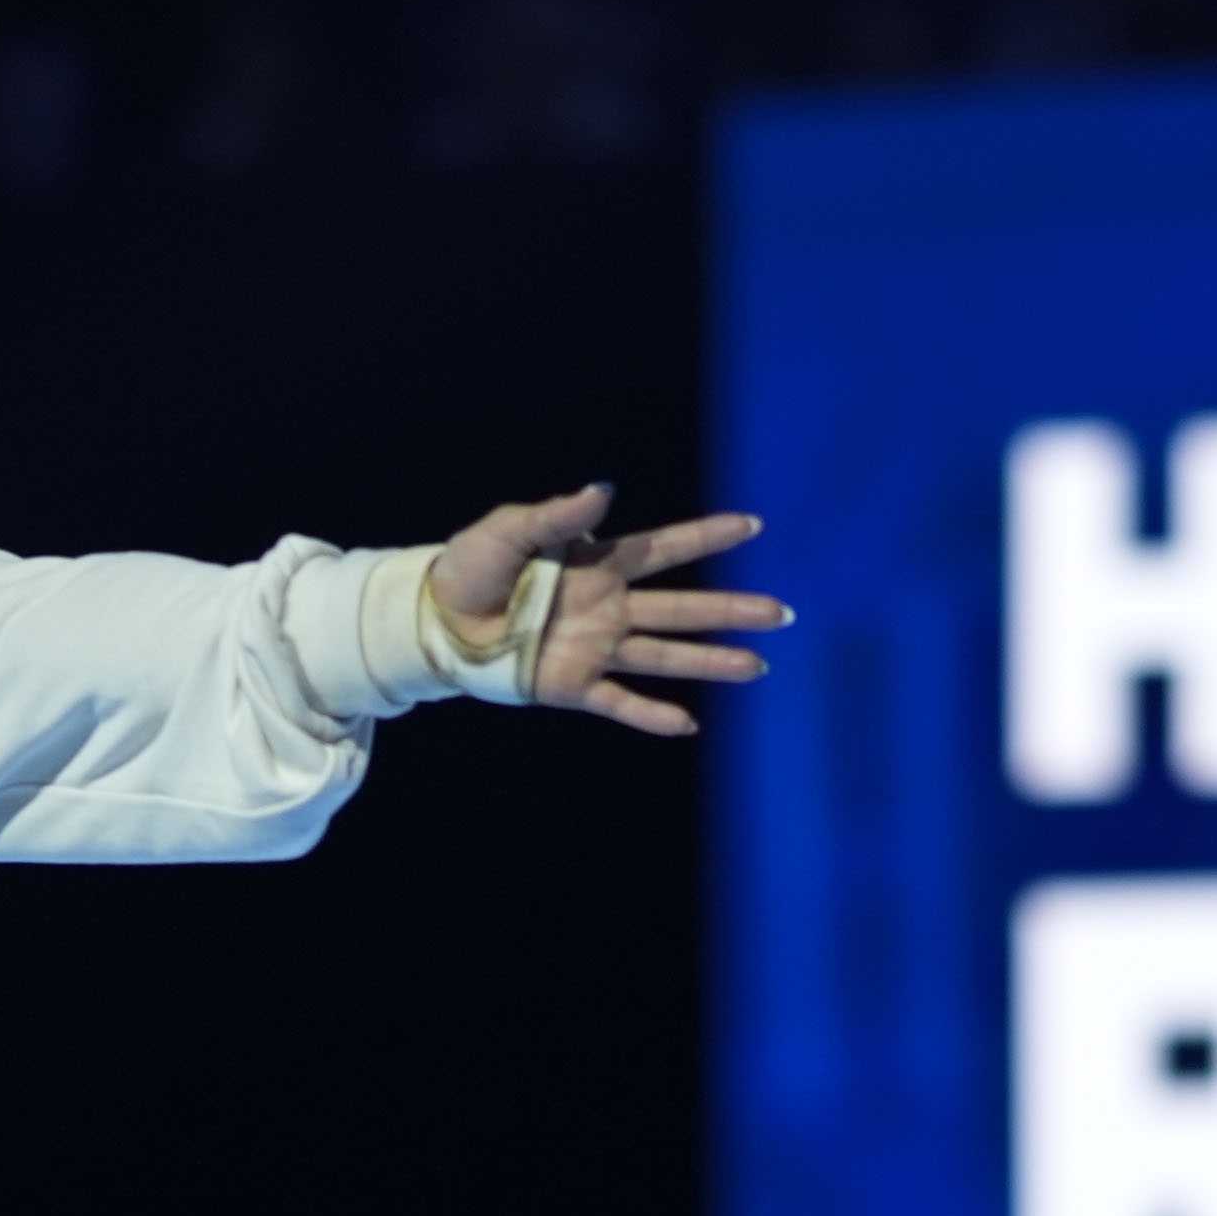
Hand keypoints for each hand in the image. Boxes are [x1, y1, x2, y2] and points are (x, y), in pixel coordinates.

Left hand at [428, 483, 787, 738]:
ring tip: (756, 667)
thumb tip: (604, 490)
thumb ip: (558, 516)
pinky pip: (620, 701)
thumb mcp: (510, 530)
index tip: (752, 525)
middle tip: (781, 613)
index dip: (707, 536)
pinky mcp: (573, 685)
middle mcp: (608, 607)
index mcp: (599, 565)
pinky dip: (652, 715)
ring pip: (665, 655)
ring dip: (710, 661)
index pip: (665, 548)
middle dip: (732, 610)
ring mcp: (595, 647)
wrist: (435, 620)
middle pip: (682, 608)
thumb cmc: (471, 567)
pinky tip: (688, 725)